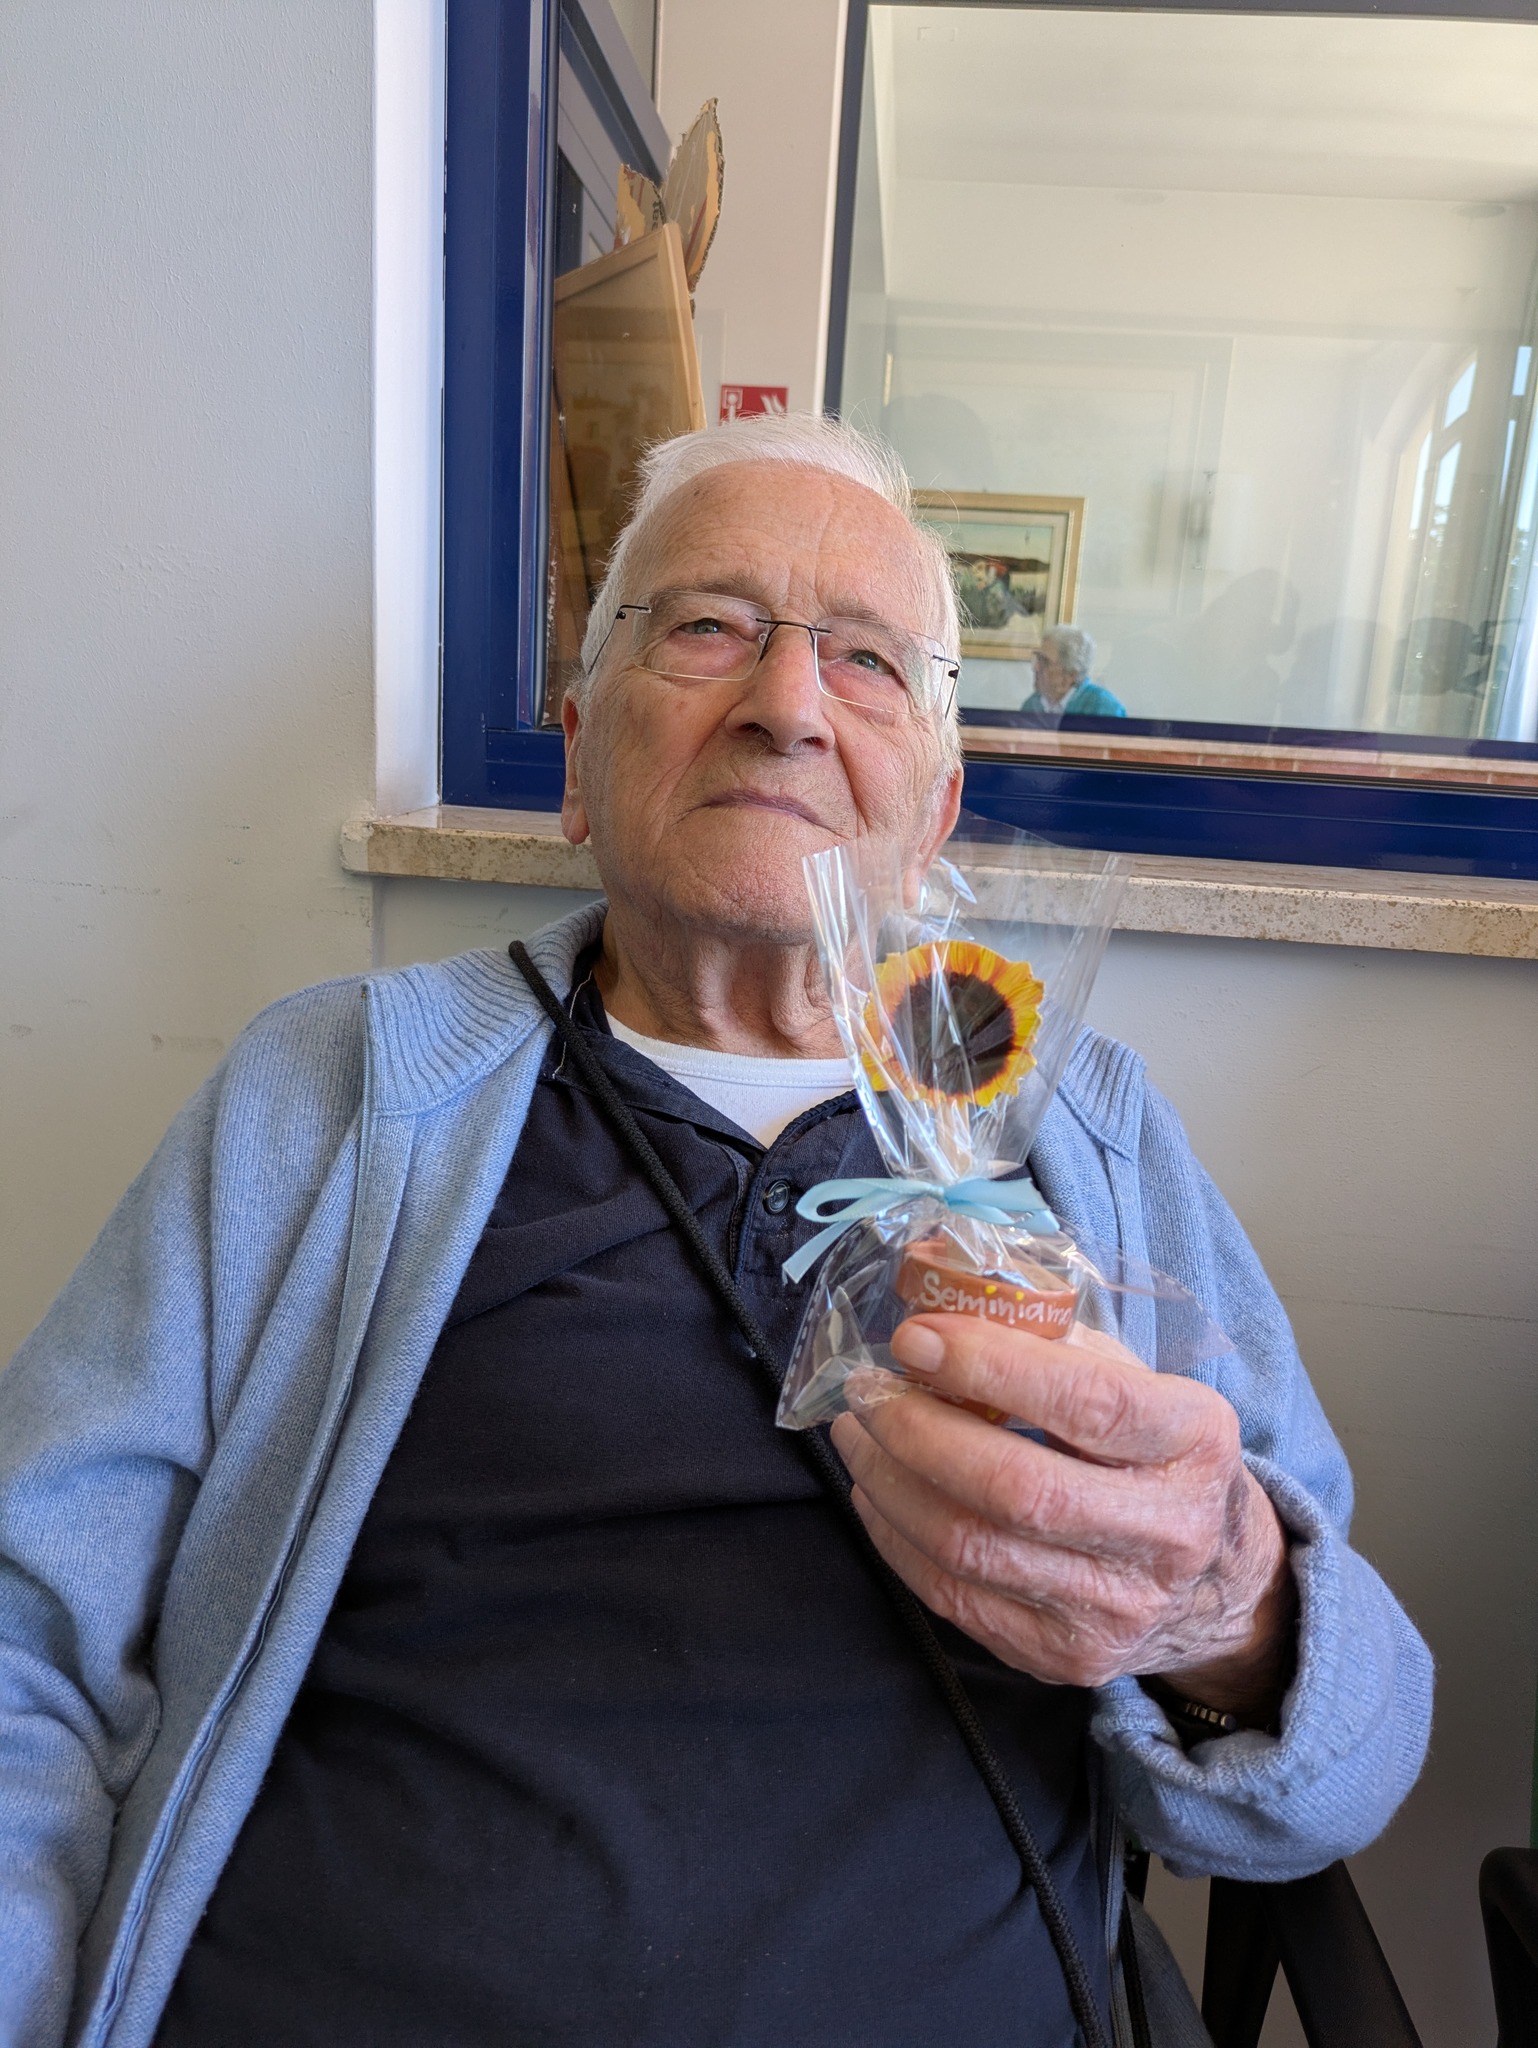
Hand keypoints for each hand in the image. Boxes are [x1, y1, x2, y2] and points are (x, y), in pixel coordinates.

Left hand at [827, 1314, 1295, 1717]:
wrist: (1214, 1585)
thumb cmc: (1157, 1458)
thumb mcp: (1145, 1386)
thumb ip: (1060, 1349)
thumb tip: (947, 1318)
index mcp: (1194, 1442)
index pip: (1087, 1403)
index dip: (989, 1367)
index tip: (914, 1339)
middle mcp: (1165, 1535)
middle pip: (1016, 1488)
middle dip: (917, 1431)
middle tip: (866, 1391)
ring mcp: (1113, 1609)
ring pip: (970, 1547)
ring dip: (890, 1482)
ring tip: (858, 1435)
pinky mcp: (1062, 1657)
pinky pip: (952, 1596)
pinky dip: (897, 1536)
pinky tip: (879, 1492)